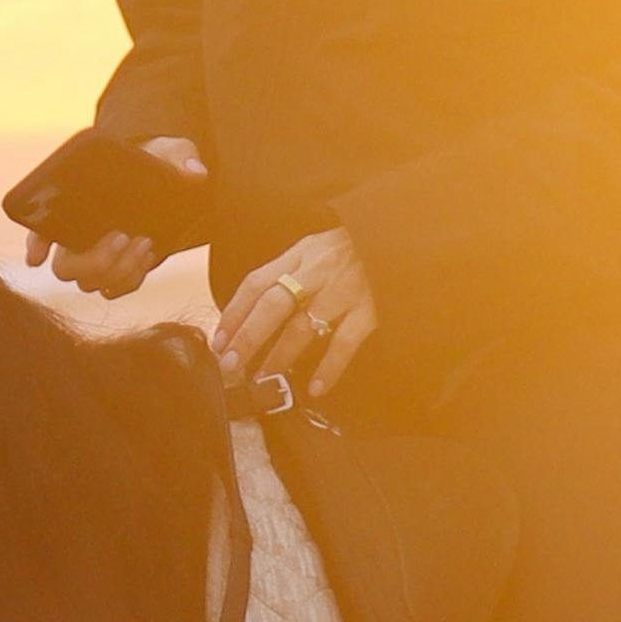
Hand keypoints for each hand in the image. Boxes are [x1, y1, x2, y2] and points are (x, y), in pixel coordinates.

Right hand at [24, 133, 199, 302]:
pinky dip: (130, 278)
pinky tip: (148, 255)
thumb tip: (194, 176)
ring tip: (145, 243)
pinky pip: (114, 288)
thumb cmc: (158, 162)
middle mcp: (76, 236)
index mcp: (74, 204)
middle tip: (121, 236)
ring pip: (89, 283)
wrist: (170, 184)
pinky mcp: (116, 271)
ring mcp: (96, 257)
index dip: (36, 244)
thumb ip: (181, 157)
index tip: (37, 257)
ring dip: (116, 269)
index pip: (41, 227)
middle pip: (65, 266)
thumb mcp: (170, 151)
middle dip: (90, 261)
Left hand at [211, 228, 380, 396]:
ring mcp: (343, 291)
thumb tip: (254, 311)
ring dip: (279, 356)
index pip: (256, 284)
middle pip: (272, 306)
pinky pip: (343, 343)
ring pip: (302, 327)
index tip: (219, 340)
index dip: (234, 313)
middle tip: (230, 364)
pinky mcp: (369, 309)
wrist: (401, 233)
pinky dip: (328, 368)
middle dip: (247, 338)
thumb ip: (290, 272)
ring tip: (264, 378)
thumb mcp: (316, 248)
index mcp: (300, 254)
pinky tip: (315, 387)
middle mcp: (317, 272)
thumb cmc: (354, 247)